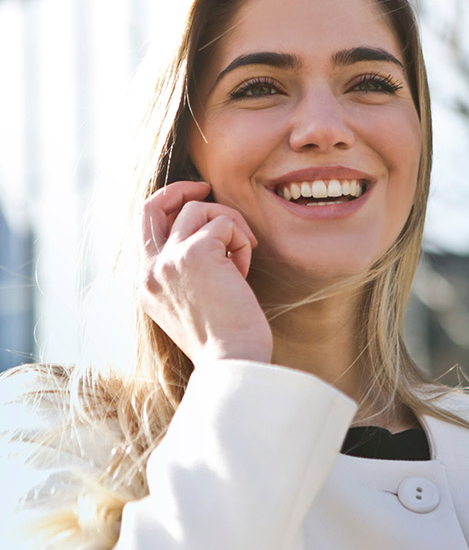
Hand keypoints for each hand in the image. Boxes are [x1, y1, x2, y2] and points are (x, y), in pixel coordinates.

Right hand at [139, 180, 272, 366]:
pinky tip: (243, 271)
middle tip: (207, 187)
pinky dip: (241, 240)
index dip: (168, 206)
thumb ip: (185, 271)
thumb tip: (206, 235)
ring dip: (229, 226)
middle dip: (180, 189)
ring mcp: (168, 260)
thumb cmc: (224, 339)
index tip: (195, 200)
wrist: (232, 362)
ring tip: (241, 259)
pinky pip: (225, 223)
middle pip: (152, 205)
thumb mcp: (191, 303)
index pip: (144, 227)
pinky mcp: (195, 253)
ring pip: (199, 209)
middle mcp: (149, 270)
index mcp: (145, 285)